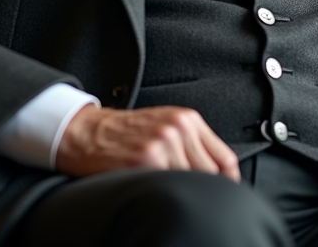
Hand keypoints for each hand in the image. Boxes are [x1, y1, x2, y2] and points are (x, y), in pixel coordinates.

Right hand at [55, 105, 240, 181]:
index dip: (229, 181)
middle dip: (203, 188)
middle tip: (192, 198)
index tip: (225, 194)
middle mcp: (178, 128)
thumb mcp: (164, 126)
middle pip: (210, 173)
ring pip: (190, 181)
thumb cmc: (125, 132)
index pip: (225, 157)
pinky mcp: (146, 159)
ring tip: (167, 193)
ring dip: (181, 192)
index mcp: (187, 120)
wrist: (88, 132)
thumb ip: (191, 144)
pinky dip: (164, 193)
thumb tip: (218, 174)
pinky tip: (153, 190)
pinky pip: (168, 185)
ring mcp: (163, 143)